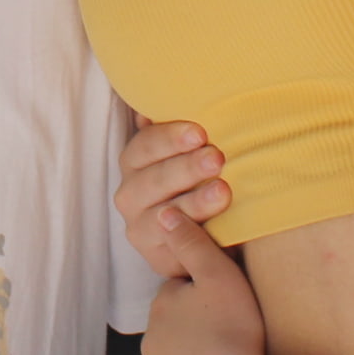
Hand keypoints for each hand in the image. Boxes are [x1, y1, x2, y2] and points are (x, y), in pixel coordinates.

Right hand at [116, 118, 230, 257]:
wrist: (217, 235)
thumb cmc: (206, 181)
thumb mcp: (194, 151)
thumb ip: (181, 128)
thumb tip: (162, 100)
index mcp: (137, 161)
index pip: (146, 144)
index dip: (170, 137)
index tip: (200, 132)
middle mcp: (130, 192)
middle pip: (152, 178)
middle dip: (185, 168)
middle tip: (216, 159)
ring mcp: (138, 225)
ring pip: (160, 213)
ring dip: (193, 201)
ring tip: (223, 191)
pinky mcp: (153, 254)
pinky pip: (168, 245)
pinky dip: (189, 235)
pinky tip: (210, 227)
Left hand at [131, 213, 266, 354]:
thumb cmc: (230, 332)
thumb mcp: (218, 276)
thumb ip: (193, 242)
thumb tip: (166, 213)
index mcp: (163, 303)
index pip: (182, 290)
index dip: (205, 293)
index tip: (229, 301)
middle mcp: (151, 338)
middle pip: (177, 325)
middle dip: (198, 325)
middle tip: (234, 331)